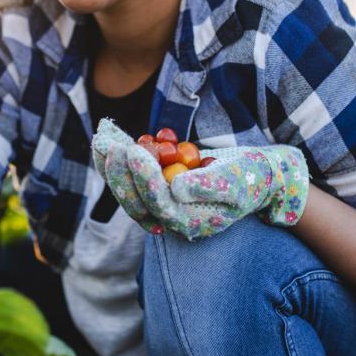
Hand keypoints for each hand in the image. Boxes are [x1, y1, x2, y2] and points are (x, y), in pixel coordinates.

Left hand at [91, 119, 310, 239]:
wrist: (253, 176)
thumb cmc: (248, 177)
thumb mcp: (235, 181)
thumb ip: (208, 185)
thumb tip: (176, 187)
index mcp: (189, 222)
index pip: (158, 203)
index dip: (143, 178)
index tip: (135, 151)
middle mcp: (169, 219)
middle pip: (135, 202)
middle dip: (120, 173)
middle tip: (113, 144)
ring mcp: (160, 205)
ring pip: (127, 190)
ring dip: (111, 165)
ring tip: (103, 136)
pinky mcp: (154, 189)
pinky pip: (130, 176)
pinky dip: (117, 156)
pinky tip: (106, 134)